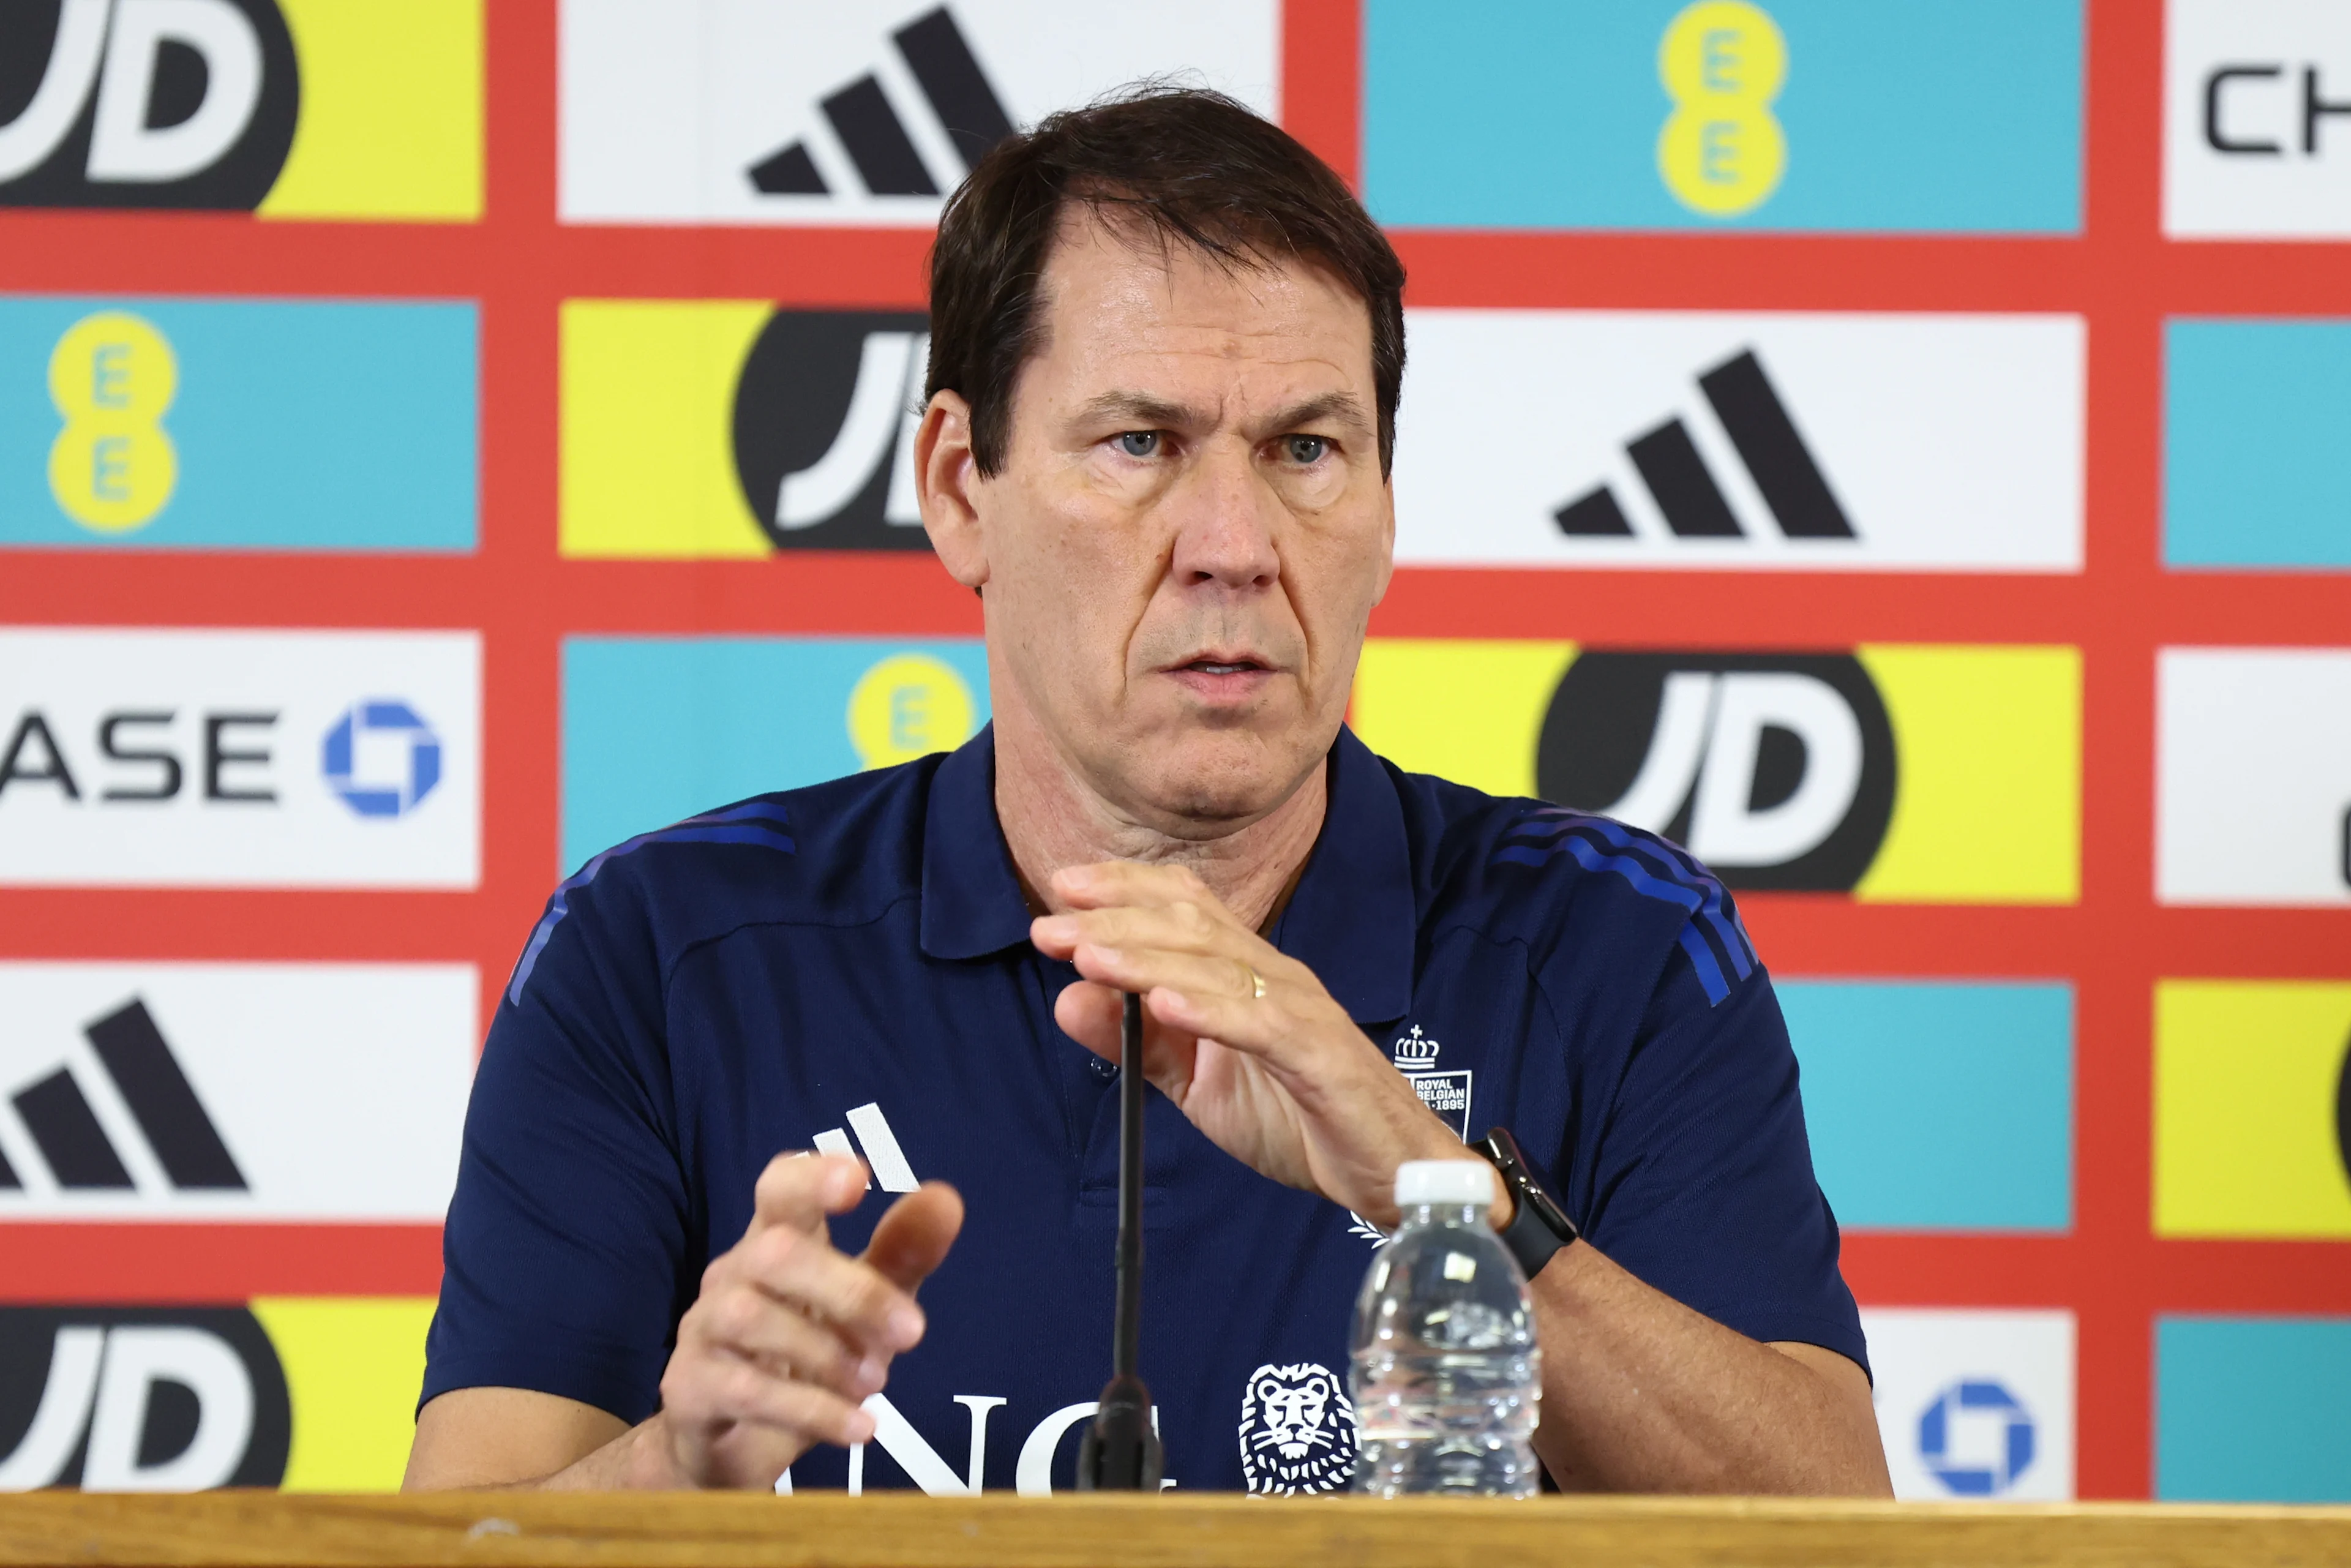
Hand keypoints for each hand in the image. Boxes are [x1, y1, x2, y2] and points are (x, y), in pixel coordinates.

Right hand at [644, 1153, 961, 1487]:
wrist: (729, 1447)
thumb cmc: (806, 1358)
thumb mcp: (863, 1308)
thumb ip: (901, 1255)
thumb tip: (946, 1199)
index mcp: (775, 1240)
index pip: (780, 1188)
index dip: (812, 1177)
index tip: (859, 1177)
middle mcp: (732, 1275)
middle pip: (775, 1253)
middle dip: (851, 1290)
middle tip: (912, 1333)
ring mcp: (703, 1329)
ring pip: (753, 1318)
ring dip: (828, 1353)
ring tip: (877, 1383)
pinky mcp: (690, 1388)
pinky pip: (746, 1391)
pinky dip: (811, 1410)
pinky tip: (860, 1427)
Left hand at [1031, 861, 1471, 1227]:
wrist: (1388, 1170)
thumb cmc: (1298, 1117)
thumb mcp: (1198, 1084)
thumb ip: (1136, 1044)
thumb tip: (1067, 998)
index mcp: (1246, 974)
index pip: (1186, 907)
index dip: (1125, 889)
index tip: (1060, 886)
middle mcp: (1275, 977)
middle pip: (1192, 926)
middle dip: (1116, 920)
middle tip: (1050, 926)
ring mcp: (1301, 1012)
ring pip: (1219, 966)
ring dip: (1148, 958)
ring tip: (1089, 955)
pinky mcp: (1321, 1057)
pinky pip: (1262, 1025)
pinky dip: (1212, 1010)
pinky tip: (1164, 1004)